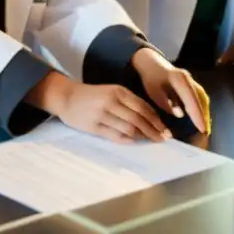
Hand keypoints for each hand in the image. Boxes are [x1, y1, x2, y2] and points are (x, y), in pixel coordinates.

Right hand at [30, 72, 170, 143]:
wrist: (67, 97)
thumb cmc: (93, 95)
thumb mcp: (112, 92)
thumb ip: (129, 103)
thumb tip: (150, 118)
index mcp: (119, 91)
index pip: (143, 107)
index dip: (157, 120)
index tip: (166, 129)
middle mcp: (112, 101)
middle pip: (138, 119)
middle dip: (154, 130)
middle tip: (164, 138)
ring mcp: (102, 114)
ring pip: (128, 128)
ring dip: (143, 136)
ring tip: (151, 141)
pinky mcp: (94, 126)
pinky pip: (115, 135)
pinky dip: (128, 140)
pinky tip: (135, 142)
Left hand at [131, 48, 208, 133]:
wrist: (152, 65)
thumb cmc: (152, 79)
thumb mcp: (154, 92)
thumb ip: (165, 103)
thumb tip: (179, 114)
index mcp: (180, 80)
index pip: (191, 100)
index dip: (197, 115)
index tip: (202, 129)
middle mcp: (189, 79)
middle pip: (201, 99)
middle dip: (203, 116)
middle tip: (205, 132)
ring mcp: (192, 81)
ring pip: (202, 98)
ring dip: (203, 112)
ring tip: (203, 128)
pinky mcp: (192, 84)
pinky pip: (200, 97)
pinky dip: (201, 108)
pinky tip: (199, 118)